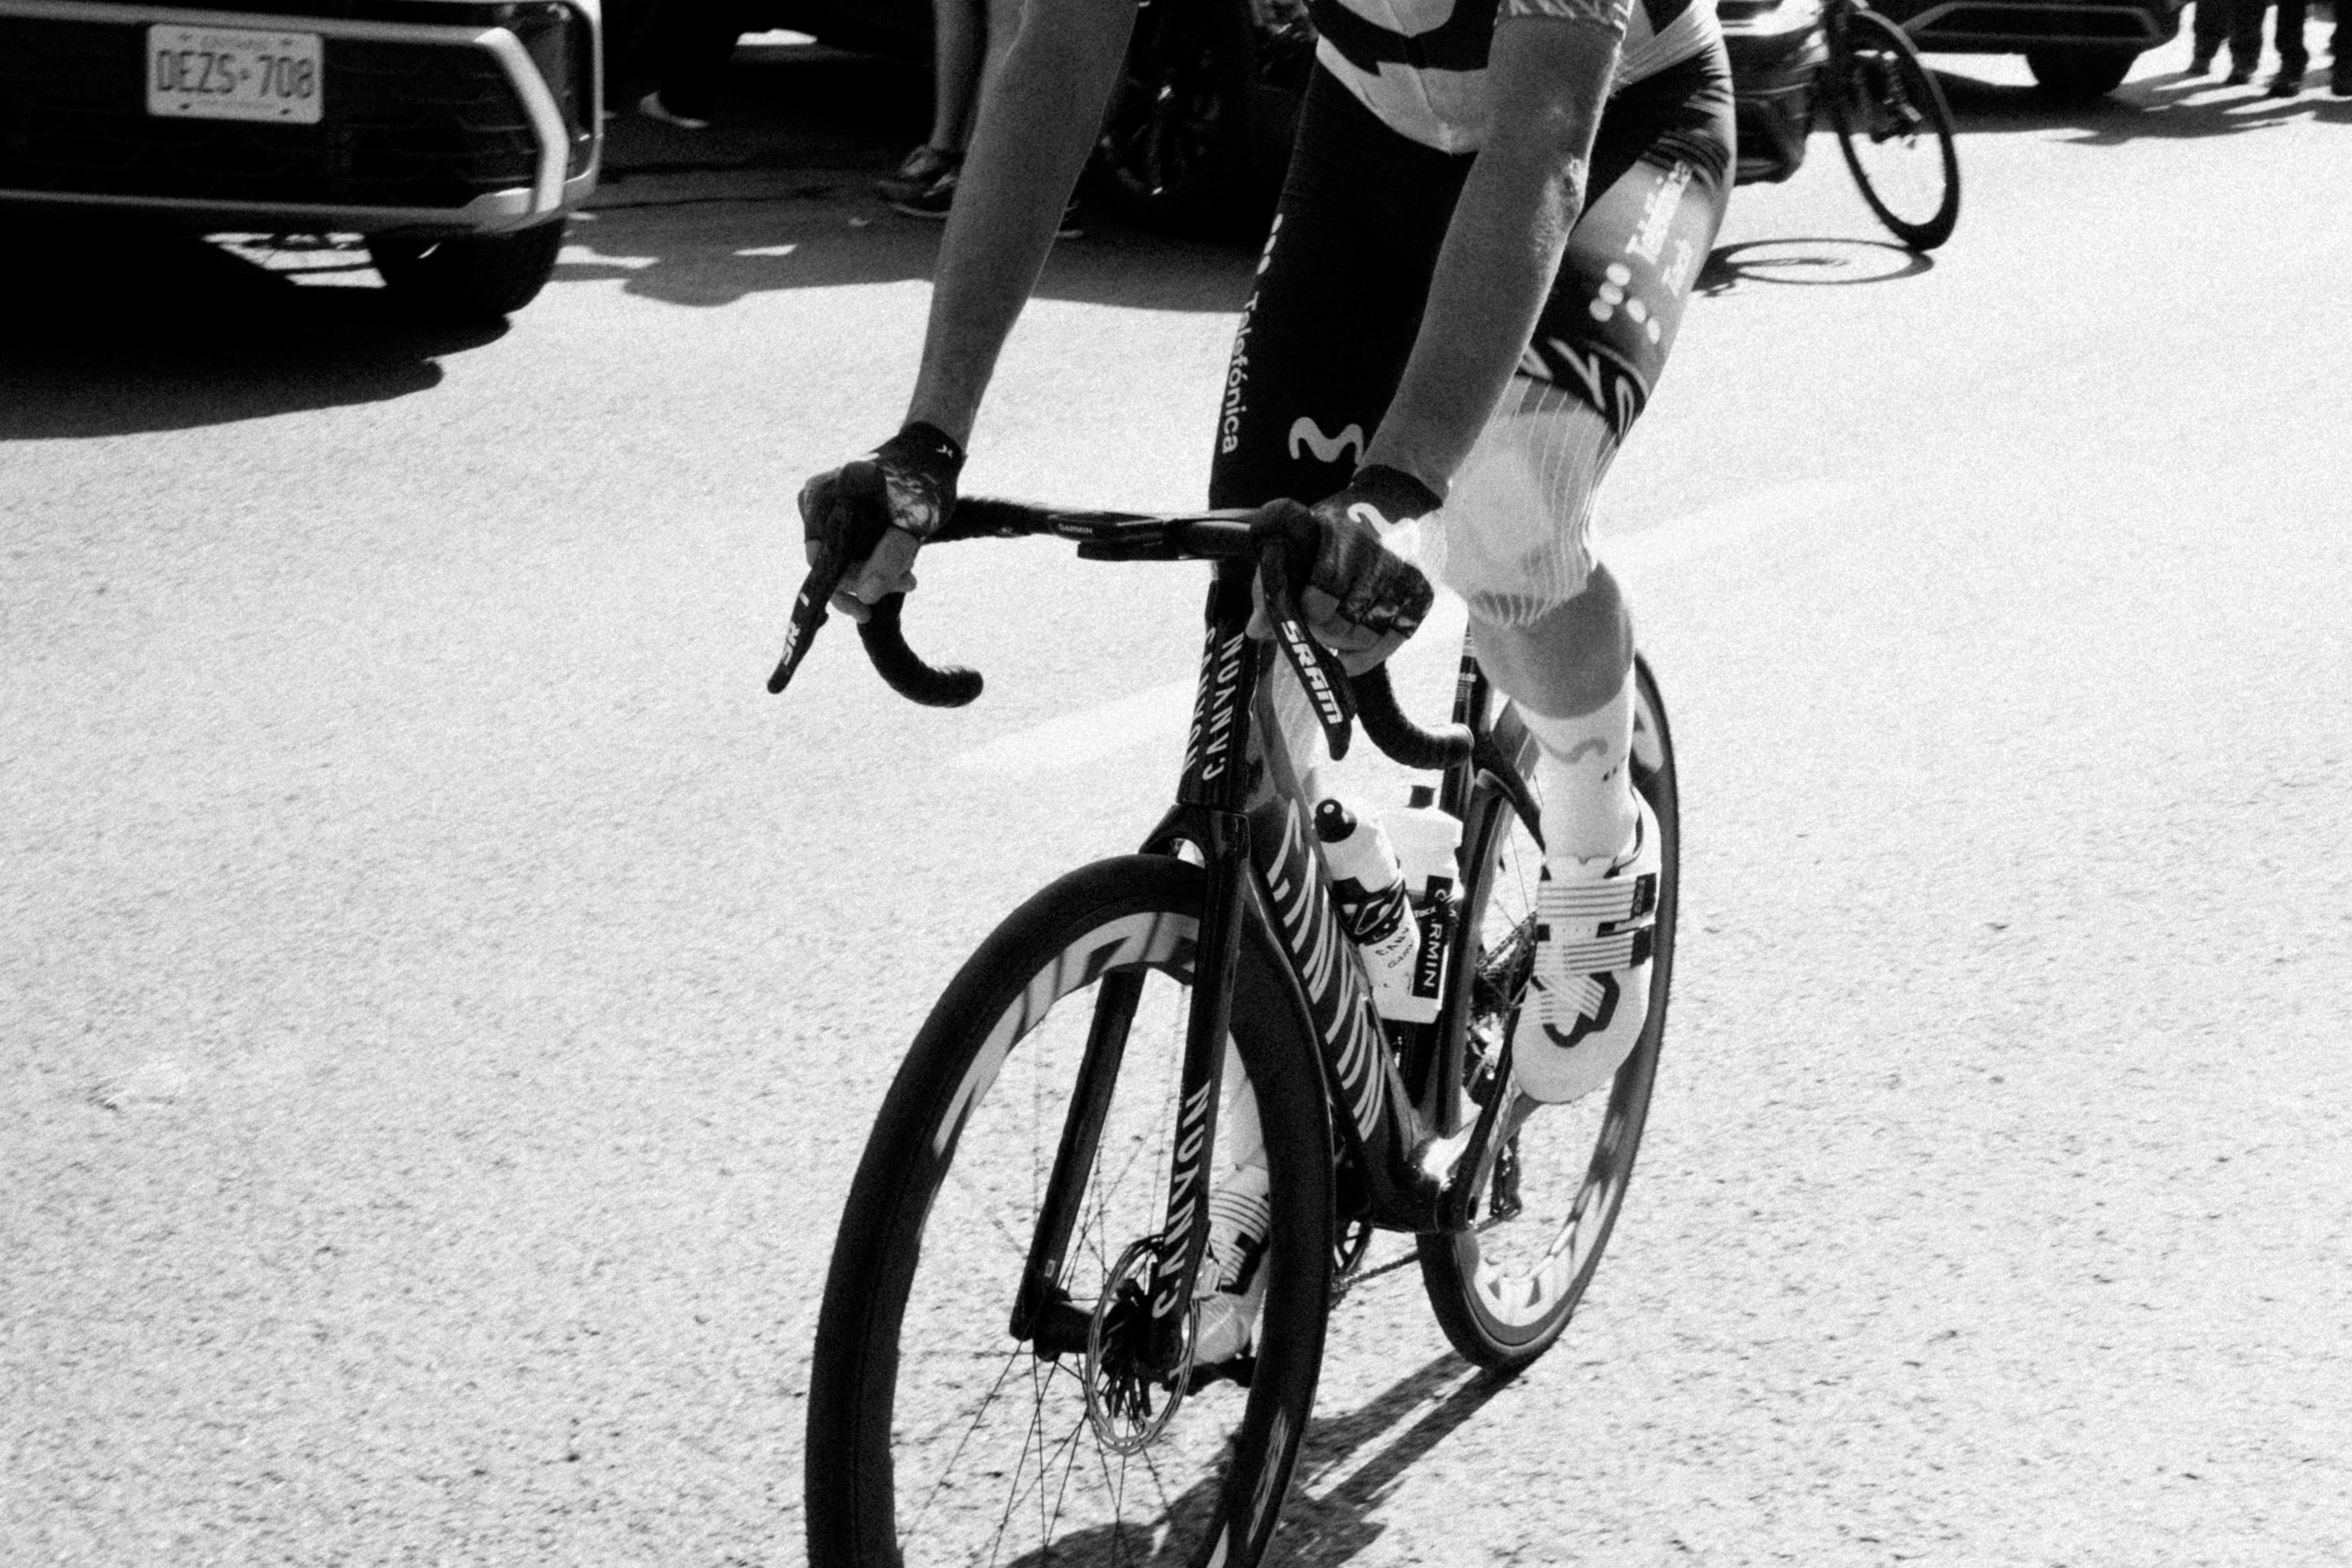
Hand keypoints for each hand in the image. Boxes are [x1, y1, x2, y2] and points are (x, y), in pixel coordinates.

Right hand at [797, 422, 965, 621]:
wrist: (930, 453)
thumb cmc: (922, 483)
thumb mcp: (913, 522)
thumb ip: (890, 558)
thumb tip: (865, 595)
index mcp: (826, 494)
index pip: (820, 557)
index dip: (844, 585)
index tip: (869, 607)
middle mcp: (816, 497)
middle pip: (828, 560)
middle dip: (866, 580)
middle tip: (908, 582)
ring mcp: (823, 503)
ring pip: (839, 557)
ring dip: (872, 572)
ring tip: (909, 575)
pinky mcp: (836, 510)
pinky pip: (846, 546)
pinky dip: (870, 559)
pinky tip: (899, 564)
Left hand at [1253, 465, 1440, 674]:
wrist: (1405, 491)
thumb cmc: (1346, 516)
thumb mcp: (1306, 534)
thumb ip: (1275, 578)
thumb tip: (1255, 631)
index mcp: (1342, 540)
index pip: (1317, 603)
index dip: (1305, 617)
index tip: (1301, 614)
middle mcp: (1377, 560)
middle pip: (1340, 626)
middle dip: (1322, 634)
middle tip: (1317, 628)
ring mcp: (1404, 579)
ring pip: (1365, 638)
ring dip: (1344, 644)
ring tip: (1335, 636)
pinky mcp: (1425, 592)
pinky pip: (1394, 641)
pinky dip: (1369, 655)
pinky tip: (1351, 656)